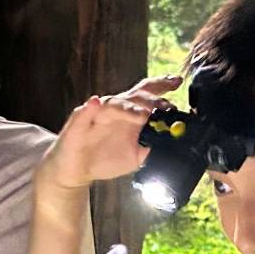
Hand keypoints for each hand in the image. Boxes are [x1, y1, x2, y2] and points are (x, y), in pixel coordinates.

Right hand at [38, 75, 182, 192]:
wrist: (76, 171)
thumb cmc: (104, 158)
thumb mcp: (135, 156)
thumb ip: (152, 147)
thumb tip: (172, 142)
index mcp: (130, 114)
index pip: (147, 94)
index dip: (162, 86)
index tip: (178, 82)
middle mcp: (115, 110)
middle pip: (133, 95)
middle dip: (150, 98)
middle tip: (165, 106)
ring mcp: (96, 115)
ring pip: (113, 104)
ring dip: (128, 107)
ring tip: (142, 114)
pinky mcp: (78, 125)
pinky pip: (83, 114)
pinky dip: (90, 108)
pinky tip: (95, 103)